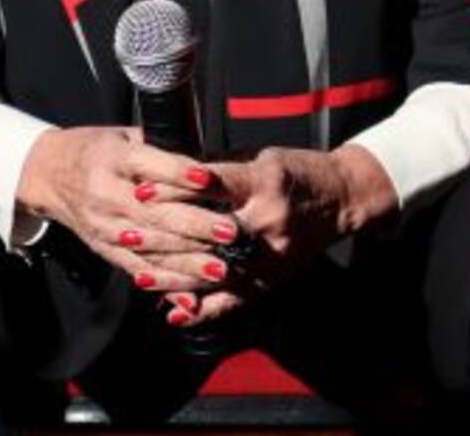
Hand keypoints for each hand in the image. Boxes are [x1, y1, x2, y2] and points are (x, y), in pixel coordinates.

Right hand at [15, 125, 241, 294]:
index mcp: (113, 159)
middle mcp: (106, 195)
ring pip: (150, 248)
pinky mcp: (105, 250)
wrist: (48, 174)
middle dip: (195, 225)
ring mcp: (105, 227)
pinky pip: (139, 270)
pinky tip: (192, 296)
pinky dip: (166, 285)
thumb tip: (206, 159)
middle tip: (230, 232)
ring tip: (221, 268)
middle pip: (154, 213)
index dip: (179, 173)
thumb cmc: (95, 149)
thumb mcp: (124, 136)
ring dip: (188, 261)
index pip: (149, 166)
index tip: (208, 179)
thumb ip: (161, 148)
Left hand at [142, 144, 399, 327]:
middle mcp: (267, 221)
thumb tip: (173, 173)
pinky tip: (174, 313)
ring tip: (138, 275)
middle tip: (126, 235)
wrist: (343, 199)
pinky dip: (204, 310)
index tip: (142, 191)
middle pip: (207, 234)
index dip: (174, 189)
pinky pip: (235, 300)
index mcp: (263, 182)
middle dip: (163, 237)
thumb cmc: (297, 170)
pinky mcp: (274, 279)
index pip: (211, 186)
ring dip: (174, 277)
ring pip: (215, 272)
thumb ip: (220, 167)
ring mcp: (271, 255)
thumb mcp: (260, 157)